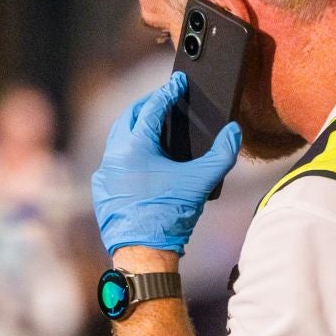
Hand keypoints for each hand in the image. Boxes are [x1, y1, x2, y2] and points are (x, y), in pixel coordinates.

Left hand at [91, 72, 241, 255]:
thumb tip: (234, 133)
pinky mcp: (102, 190)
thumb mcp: (200, 182)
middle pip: (129, 118)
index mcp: (134, 146)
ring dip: (134, 129)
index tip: (177, 81)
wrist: (143, 253)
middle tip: (164, 99)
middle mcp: (114, 155)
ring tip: (153, 127)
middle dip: (146, 106)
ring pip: (118, 140)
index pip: (152, 107)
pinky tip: (140, 160)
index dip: (168, 92)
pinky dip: (126, 153)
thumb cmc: (169, 216)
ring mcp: (105, 173)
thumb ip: (221, 154)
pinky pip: (113, 162)